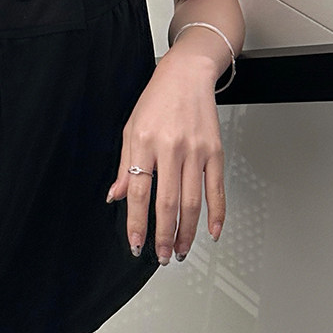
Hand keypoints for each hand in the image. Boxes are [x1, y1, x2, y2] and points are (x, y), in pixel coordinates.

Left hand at [106, 47, 226, 261]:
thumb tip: (116, 197)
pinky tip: (211, 232)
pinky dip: (217, 215)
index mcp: (144, 143)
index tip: (136, 244)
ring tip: (182, 250)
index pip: (139, 192)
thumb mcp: (130, 128)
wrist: (187, 75)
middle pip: (167, 202)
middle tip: (162, 256)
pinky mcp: (216, 152)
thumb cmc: (156, 100)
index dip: (137, 223)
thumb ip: (125, 166)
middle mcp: (170, 148)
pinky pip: (216, 190)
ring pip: (192, 202)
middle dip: (164, 235)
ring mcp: (196, 151)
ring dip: (187, 232)